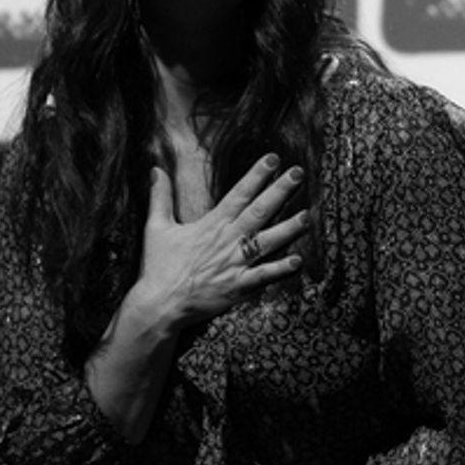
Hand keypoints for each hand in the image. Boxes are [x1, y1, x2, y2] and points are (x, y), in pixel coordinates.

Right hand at [138, 154, 307, 327]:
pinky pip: (263, 276)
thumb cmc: (158, 267)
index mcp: (212, 225)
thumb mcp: (156, 228)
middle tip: (298, 173)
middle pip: (259, 211)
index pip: (239, 194)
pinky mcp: (238, 287)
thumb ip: (160, 197)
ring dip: (288, 229)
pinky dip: (280, 269)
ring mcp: (234, 264)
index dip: (257, 175)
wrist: (159, 306)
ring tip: (308, 215)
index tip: (273, 158)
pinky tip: (298, 261)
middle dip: (280, 191)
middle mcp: (227, 241)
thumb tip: (156, 169)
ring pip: (267, 242)